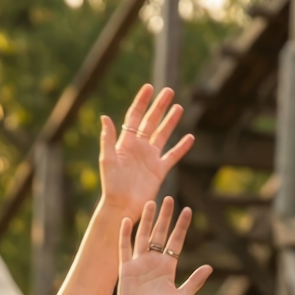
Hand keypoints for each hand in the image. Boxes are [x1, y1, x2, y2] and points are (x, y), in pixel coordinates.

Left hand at [99, 84, 193, 222]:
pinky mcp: (159, 171)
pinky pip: (173, 156)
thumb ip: (108, 139)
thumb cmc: (111, 186)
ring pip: (163, 135)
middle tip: (169, 91)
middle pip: (151, 122)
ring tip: (179, 107)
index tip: (149, 87)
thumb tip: (105, 116)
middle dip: (159, 106)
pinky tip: (189, 137)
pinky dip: (181, 147)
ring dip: (170, 122)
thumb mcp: (107, 160)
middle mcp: (139, 148)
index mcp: (126, 143)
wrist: (121, 207)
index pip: (134, 117)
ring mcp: (150, 158)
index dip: (141, 102)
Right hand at [111, 197, 210, 294]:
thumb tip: (210, 267)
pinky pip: (125, 248)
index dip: (182, 226)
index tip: (188, 210)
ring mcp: (139, 263)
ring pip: (143, 236)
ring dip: (147, 220)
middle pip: (160, 233)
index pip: (176, 241)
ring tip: (151, 202)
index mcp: (167, 266)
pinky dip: (125, 234)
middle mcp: (153, 261)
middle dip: (165, 216)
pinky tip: (127, 220)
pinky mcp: (126, 268)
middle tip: (169, 198)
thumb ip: (194, 281)